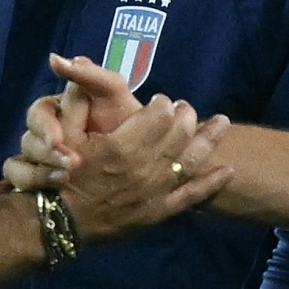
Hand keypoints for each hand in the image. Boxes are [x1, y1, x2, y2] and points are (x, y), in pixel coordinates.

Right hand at [0, 56, 163, 197]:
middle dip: (45, 154)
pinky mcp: (41, 183)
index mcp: (60, 112)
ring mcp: (41, 161)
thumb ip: (89, 75)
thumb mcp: (115, 94)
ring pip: (18, 166)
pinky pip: (15, 187)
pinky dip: (7, 189)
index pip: (39, 113)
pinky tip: (3, 194)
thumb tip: (54, 59)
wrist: (145, 162)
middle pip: (28, 141)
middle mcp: (47, 135)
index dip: (46, 127)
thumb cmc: (127, 121)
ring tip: (64, 181)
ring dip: (36, 175)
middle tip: (68, 165)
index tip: (58, 140)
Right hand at [56, 93, 231, 240]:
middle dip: (186, 115)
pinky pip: (192, 196)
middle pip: (179, 134)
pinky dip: (212, 183)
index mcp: (122, 146)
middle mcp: (144, 168)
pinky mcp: (160, 212)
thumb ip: (75, 101)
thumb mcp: (60, 134)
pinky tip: (227, 170)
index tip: (161, 100)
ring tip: (222, 122)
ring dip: (209, 139)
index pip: (158, 115)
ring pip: (191, 160)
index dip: (162, 104)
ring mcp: (155, 192)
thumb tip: (77, 63)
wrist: (62, 224)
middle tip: (185, 107)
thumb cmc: (60, 175)